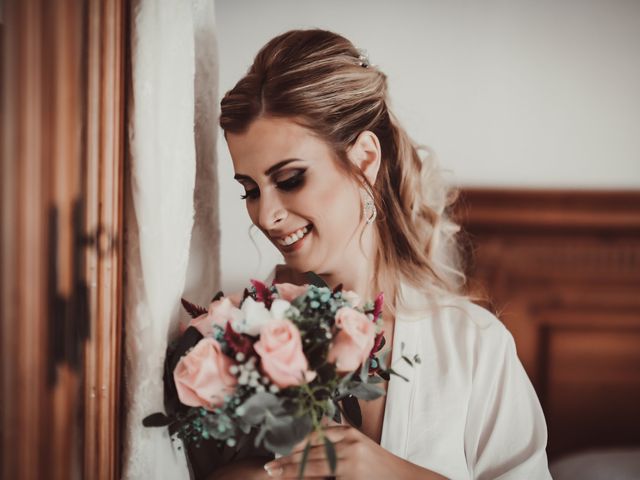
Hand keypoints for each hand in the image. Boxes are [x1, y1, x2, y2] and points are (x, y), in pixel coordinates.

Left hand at [263, 424, 446, 478]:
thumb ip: (337, 447)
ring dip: (292, 472)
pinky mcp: (351, 476)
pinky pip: (324, 477)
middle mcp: (348, 442)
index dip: (293, 445)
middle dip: (287, 460)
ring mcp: (350, 460)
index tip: (278, 452)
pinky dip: (308, 478)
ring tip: (275, 474)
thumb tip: (308, 449)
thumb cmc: (380, 468)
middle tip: (269, 467)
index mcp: (348, 432)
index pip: (313, 436)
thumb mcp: (358, 449)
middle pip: (309, 451)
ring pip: (313, 466)